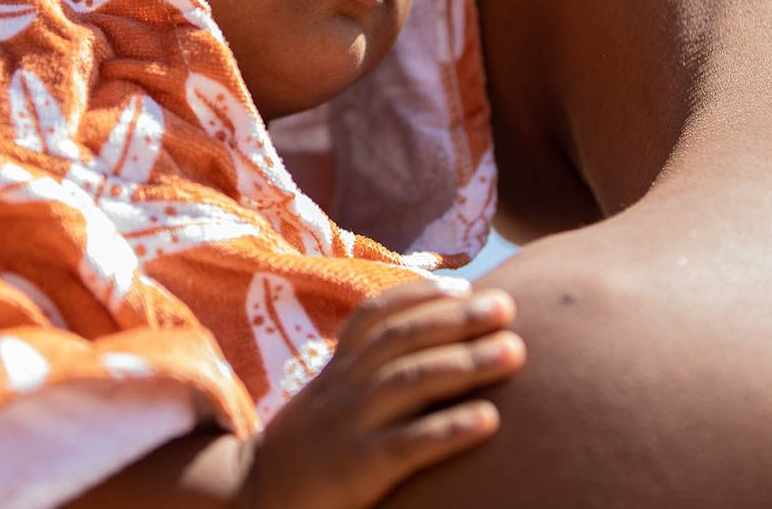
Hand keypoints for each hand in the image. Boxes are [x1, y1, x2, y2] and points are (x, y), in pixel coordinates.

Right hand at [238, 278, 524, 508]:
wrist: (257, 498)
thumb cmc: (313, 444)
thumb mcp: (331, 395)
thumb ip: (367, 368)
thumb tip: (428, 344)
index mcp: (340, 365)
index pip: (377, 314)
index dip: (421, 294)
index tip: (466, 285)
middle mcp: (345, 385)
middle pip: (404, 338)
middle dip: (458, 318)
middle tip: (508, 306)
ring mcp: (350, 424)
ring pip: (411, 380)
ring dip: (466, 362)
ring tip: (514, 352)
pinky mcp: (358, 467)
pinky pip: (408, 444)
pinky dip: (449, 429)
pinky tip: (490, 420)